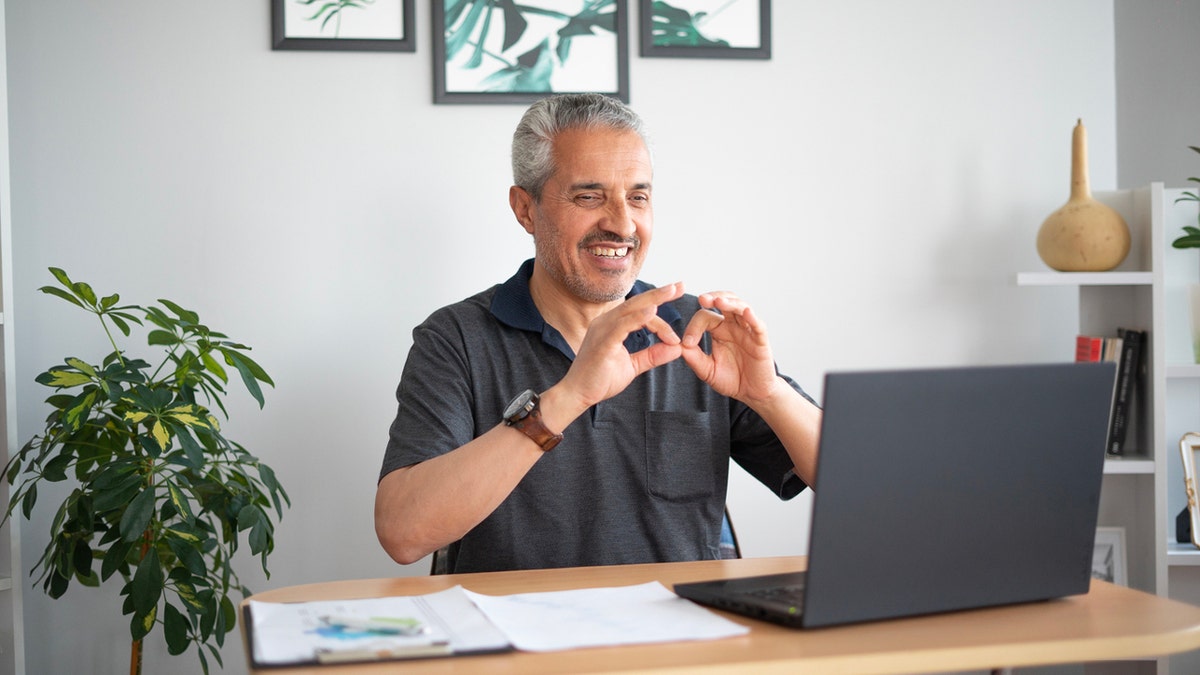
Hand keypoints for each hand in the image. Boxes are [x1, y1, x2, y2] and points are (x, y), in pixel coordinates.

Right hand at [557, 282, 684, 409]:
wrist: (577, 395)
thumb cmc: (600, 380)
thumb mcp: (633, 366)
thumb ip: (653, 356)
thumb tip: (677, 348)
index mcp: (612, 326)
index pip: (640, 313)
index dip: (660, 316)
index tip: (677, 332)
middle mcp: (606, 323)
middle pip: (636, 303)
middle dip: (659, 293)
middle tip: (680, 284)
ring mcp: (602, 330)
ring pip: (631, 310)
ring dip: (654, 300)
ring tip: (672, 291)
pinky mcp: (602, 342)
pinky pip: (621, 326)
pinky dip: (637, 318)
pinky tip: (653, 312)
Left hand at [680, 291, 784, 407]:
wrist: (752, 393)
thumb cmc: (731, 379)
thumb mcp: (707, 370)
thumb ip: (694, 359)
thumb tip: (679, 346)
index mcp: (719, 330)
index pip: (705, 317)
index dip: (694, 326)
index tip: (688, 343)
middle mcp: (734, 326)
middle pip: (725, 302)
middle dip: (714, 297)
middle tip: (702, 298)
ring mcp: (748, 332)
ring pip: (741, 308)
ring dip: (730, 302)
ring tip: (719, 301)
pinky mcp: (761, 341)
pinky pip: (758, 326)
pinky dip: (753, 317)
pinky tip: (746, 312)